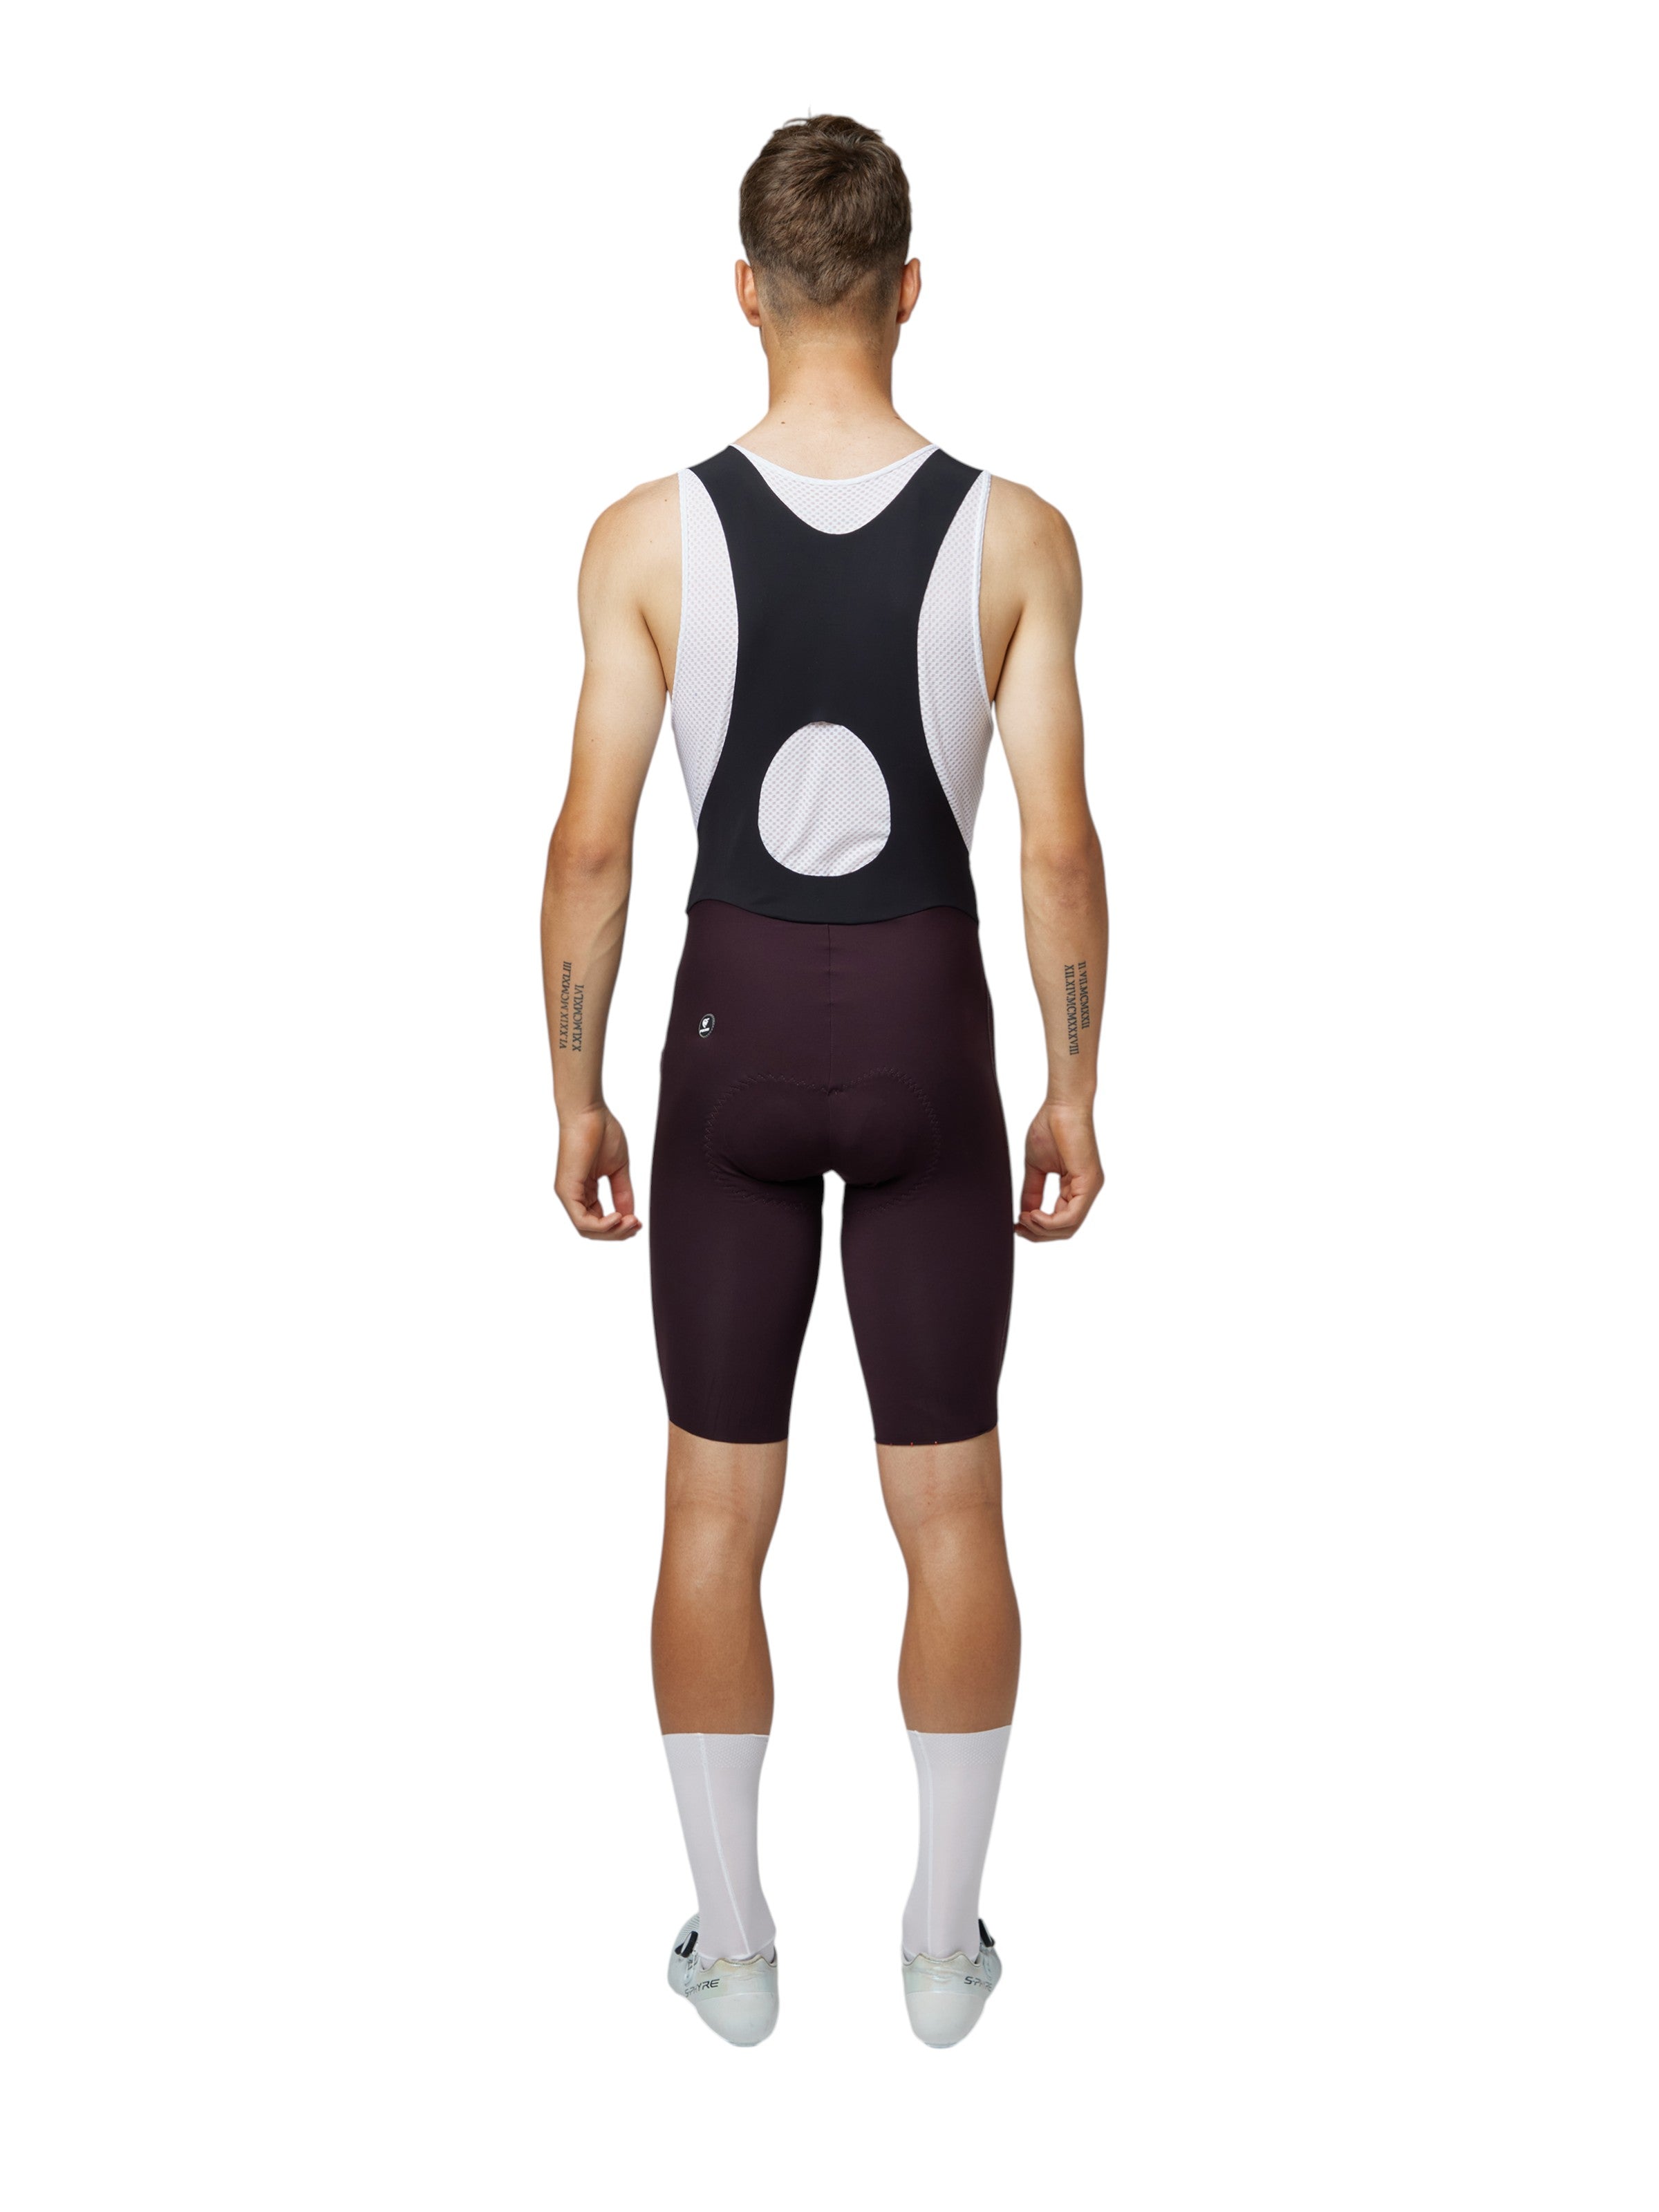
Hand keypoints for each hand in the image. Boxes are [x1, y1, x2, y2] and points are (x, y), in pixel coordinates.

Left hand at [556, 1106, 640, 1239]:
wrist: (589, 1111)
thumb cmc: (602, 1131)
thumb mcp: (618, 1169)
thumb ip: (623, 1192)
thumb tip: (630, 1216)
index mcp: (584, 1190)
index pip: (600, 1221)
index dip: (620, 1227)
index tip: (639, 1222)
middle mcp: (574, 1195)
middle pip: (594, 1230)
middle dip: (618, 1233)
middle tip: (637, 1224)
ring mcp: (568, 1194)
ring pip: (588, 1230)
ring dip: (612, 1231)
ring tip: (631, 1222)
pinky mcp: (566, 1190)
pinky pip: (582, 1221)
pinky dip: (602, 1226)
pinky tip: (618, 1217)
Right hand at [1017, 1101, 1101, 1241]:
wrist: (1061, 1105)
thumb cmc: (1050, 1127)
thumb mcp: (1036, 1167)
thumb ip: (1032, 1191)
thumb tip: (1024, 1213)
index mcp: (1075, 1187)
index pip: (1060, 1221)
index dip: (1037, 1229)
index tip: (1017, 1224)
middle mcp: (1086, 1190)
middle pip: (1065, 1229)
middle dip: (1039, 1233)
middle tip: (1019, 1227)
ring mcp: (1090, 1187)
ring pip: (1069, 1226)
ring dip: (1043, 1229)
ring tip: (1025, 1219)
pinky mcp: (1089, 1182)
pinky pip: (1072, 1215)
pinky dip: (1050, 1221)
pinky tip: (1034, 1214)